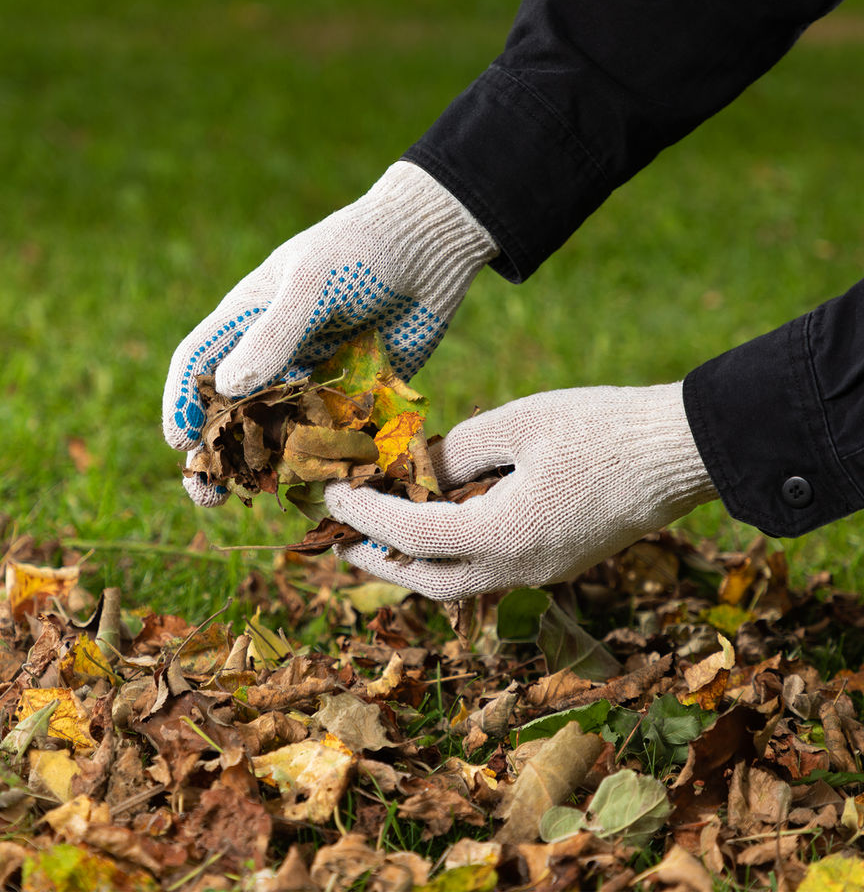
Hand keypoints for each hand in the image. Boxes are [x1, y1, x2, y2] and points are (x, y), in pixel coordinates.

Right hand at [163, 161, 497, 505]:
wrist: (429, 245)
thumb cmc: (360, 249)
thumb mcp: (313, 283)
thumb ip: (275, 335)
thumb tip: (230, 389)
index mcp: (249, 320)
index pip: (200, 366)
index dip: (184, 404)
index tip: (180, 442)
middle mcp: (276, 355)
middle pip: (234, 410)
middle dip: (219, 452)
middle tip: (210, 493)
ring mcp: (316, 377)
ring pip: (282, 431)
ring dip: (269, 465)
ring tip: (260, 495)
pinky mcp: (357, 394)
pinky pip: (335, 435)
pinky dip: (327, 459)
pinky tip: (325, 483)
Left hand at [324, 383, 717, 599]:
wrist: (677, 453)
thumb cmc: (600, 428)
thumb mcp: (518, 423)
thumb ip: (458, 450)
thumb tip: (420, 470)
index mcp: (504, 534)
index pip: (411, 533)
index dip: (363, 515)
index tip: (329, 495)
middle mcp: (519, 568)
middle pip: (430, 581)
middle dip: (379, 561)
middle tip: (340, 538)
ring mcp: (542, 573)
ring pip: (460, 584)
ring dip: (414, 564)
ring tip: (379, 538)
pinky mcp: (558, 564)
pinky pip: (489, 572)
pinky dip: (451, 557)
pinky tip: (440, 528)